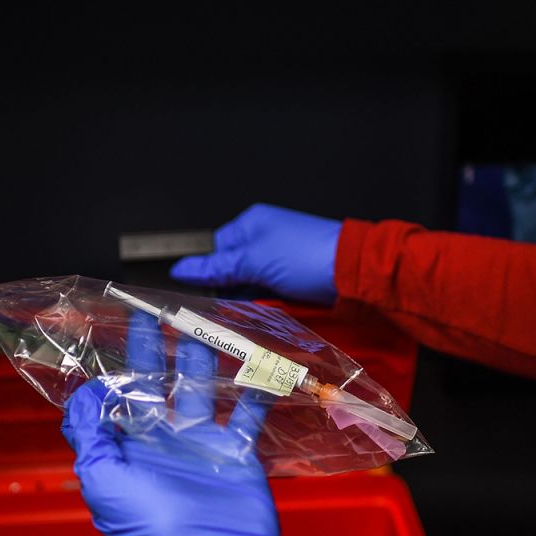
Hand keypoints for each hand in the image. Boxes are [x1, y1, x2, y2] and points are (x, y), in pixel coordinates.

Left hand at [60, 313, 280, 535]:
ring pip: (202, 389)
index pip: (119, 396)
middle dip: (156, 348)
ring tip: (202, 322)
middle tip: (157, 309)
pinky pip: (248, 414)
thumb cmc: (152, 524)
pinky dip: (256, 389)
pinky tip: (261, 363)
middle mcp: (164, 441)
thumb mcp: (103, 479)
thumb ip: (90, 433)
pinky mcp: (238, 452)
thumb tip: (85, 392)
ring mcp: (202, 444)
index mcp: (130, 446)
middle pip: (159, 384)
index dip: (117, 365)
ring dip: (202, 357)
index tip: (115, 328)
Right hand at [169, 203, 340, 304]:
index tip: (205, 294)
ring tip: (252, 311)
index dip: (210, 272)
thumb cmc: (307, 256)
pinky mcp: (294, 280)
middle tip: (230, 307)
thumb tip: (182, 269)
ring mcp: (281, 261)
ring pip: (250, 287)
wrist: (353, 273)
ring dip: (250, 301)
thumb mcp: (253, 261)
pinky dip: (267, 305)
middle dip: (231, 290)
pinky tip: (269, 312)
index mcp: (252, 224)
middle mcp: (265, 239)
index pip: (216, 249)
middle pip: (232, 271)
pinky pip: (270, 295)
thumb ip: (216, 267)